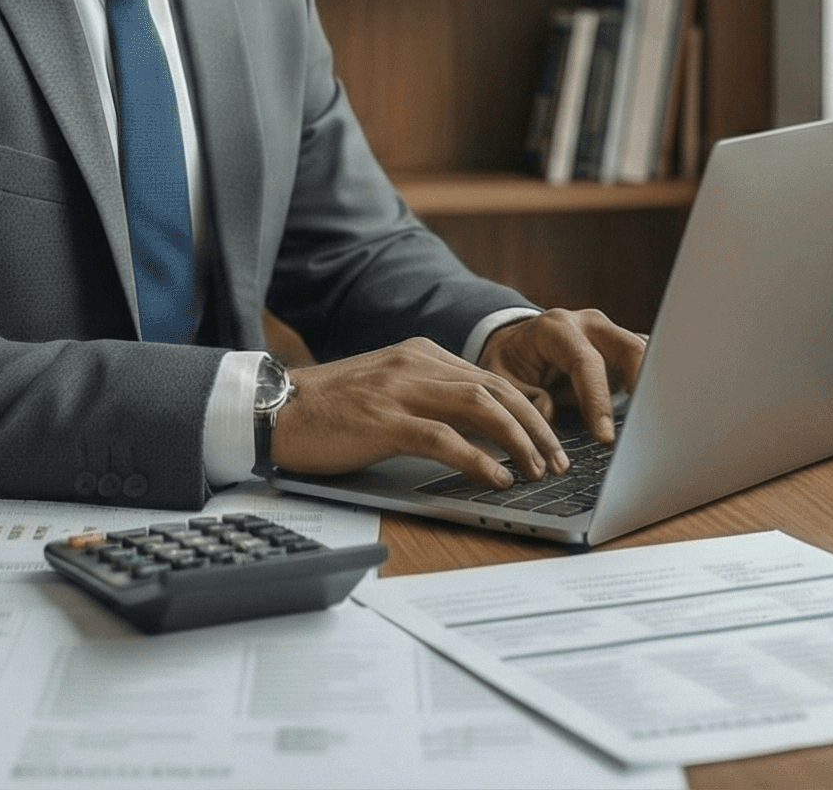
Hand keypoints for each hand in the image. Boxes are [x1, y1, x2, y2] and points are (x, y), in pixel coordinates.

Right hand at [266, 337, 566, 488]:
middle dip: (535, 427)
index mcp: (421, 354)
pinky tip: (498, 477)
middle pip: (497, 390)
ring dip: (518, 442)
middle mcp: (416, 363)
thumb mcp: (388, 390)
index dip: (527, 409)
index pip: (491, 377)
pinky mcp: (384, 420)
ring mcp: (401, 389)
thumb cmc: (328, 409)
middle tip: (558, 459)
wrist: (274, 409)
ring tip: (539, 470)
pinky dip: (479, 459)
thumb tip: (477, 429)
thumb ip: (429, 397)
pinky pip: (445, 439)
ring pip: (481, 408)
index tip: (549, 438)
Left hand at [477, 308, 645, 443]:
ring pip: (645, 353)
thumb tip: (550, 414)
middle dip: (643, 385)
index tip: (604, 437)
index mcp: (556, 328)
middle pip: (630, 347)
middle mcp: (589, 325)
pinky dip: (652, 387)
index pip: (586, 362)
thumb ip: (522, 397)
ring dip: (653, 387)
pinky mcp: (622, 349)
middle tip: (646, 427)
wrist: (515, 343)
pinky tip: (653, 416)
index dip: (598, 401)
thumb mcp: (499, 380)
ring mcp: (610, 334)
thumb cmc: (508, 362)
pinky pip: (645, 363)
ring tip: (654, 425)